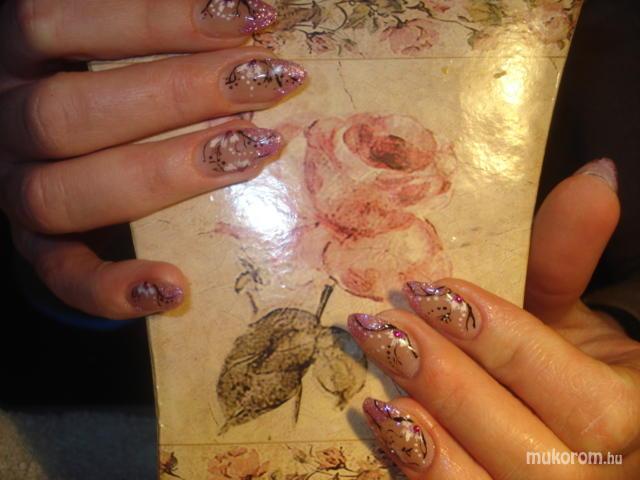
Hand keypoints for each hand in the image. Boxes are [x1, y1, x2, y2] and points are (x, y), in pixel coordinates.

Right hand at [0, 0, 306, 318]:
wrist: (59, 150)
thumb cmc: (109, 85)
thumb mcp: (108, 44)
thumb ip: (148, 27)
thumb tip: (240, 9)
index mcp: (15, 56)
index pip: (56, 19)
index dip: (156, 19)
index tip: (246, 15)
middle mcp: (6, 122)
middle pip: (66, 112)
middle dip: (178, 94)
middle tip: (264, 83)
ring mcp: (17, 188)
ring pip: (61, 192)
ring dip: (165, 174)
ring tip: (256, 150)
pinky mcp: (38, 246)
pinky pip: (61, 275)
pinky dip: (108, 289)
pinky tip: (172, 288)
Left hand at [348, 159, 639, 477]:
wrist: (584, 434)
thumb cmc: (574, 368)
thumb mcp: (574, 314)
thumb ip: (571, 256)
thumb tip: (595, 172)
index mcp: (631, 413)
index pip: (568, 385)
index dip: (499, 337)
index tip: (433, 292)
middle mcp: (605, 474)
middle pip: (530, 446)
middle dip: (450, 384)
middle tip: (384, 330)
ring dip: (428, 443)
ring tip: (376, 393)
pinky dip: (422, 477)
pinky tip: (387, 432)